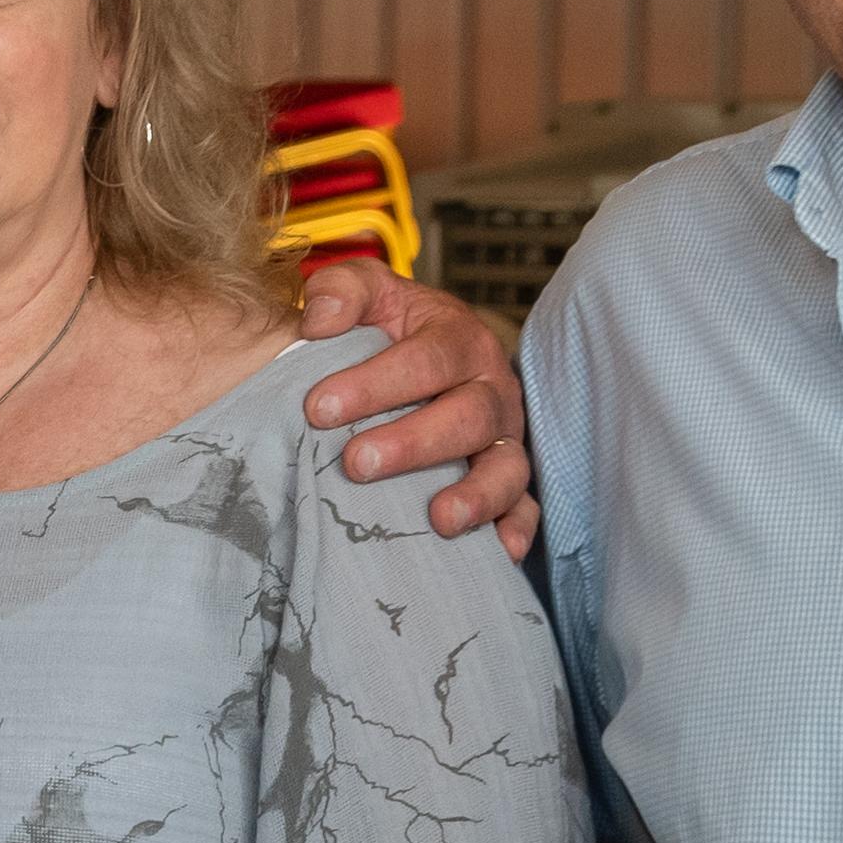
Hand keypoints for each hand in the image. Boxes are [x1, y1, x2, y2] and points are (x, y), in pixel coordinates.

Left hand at [297, 262, 536, 556]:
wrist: (420, 358)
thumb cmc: (388, 331)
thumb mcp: (368, 295)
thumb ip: (342, 291)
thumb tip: (321, 319)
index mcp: (459, 340)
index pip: (427, 359)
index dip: (376, 384)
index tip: (318, 409)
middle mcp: (491, 390)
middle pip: (468, 416)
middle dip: (413, 443)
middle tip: (356, 463)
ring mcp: (504, 439)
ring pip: (505, 467)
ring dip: (476, 494)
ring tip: (439, 518)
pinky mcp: (509, 482)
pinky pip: (523, 508)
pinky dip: (515, 529)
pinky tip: (497, 552)